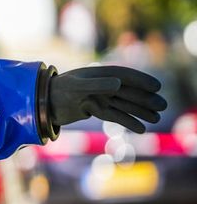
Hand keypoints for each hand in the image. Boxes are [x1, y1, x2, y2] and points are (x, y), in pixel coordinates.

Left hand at [49, 66, 166, 133]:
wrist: (41, 104)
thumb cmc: (57, 91)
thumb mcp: (76, 87)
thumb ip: (96, 85)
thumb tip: (118, 84)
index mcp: (98, 74)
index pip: (125, 75)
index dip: (141, 80)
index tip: (157, 87)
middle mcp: (100, 85)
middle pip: (128, 92)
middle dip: (145, 99)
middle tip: (162, 107)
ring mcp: (98, 97)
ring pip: (124, 105)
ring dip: (140, 111)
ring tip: (156, 118)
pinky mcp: (93, 109)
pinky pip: (115, 115)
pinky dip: (127, 121)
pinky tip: (141, 129)